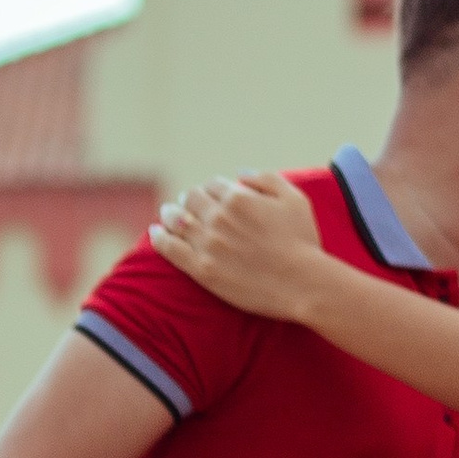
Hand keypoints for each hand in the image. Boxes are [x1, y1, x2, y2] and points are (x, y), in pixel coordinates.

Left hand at [149, 171, 328, 320]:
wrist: (303, 284)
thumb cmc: (303, 242)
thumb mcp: (294, 199)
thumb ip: (266, 179)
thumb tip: (240, 173)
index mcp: (238, 198)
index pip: (212, 185)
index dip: (210, 189)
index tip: (210, 195)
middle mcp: (218, 217)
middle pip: (190, 200)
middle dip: (189, 199)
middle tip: (187, 203)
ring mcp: (207, 244)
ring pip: (176, 221)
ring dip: (170, 214)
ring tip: (167, 214)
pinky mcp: (202, 269)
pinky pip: (170, 249)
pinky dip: (159, 238)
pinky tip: (155, 233)